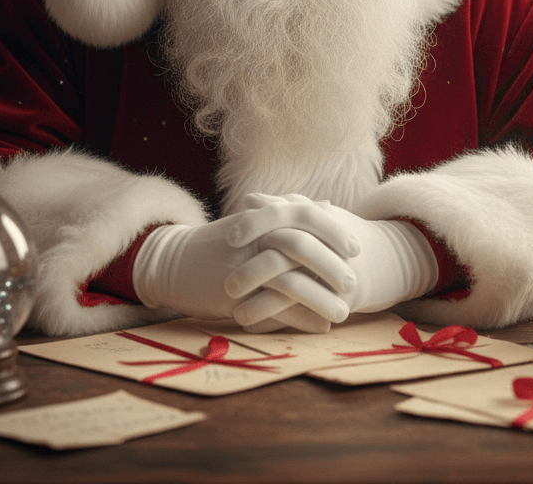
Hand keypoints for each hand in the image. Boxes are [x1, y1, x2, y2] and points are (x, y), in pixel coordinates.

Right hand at [132, 201, 357, 322]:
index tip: (357, 248)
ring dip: (321, 299)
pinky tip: (320, 327)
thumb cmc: (222, 243)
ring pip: (289, 280)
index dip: (334, 231)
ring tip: (344, 313)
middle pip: (300, 246)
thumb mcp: (255, 222)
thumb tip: (327, 205)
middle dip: (331, 266)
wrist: (175, 262)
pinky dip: (300, 319)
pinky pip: (273, 308)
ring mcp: (242, 264)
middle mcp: (253, 237)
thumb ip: (290, 213)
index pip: (306, 216)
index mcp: (263, 216)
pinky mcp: (233, 293)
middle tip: (353, 282)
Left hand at [225, 194, 438, 328]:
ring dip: (263, 304)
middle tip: (227, 285)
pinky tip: (257, 328)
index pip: (284, 214)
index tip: (230, 237)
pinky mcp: (341, 301)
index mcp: (319, 217)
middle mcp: (328, 243)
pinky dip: (278, 323)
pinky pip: (305, 314)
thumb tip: (251, 201)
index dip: (256, 223)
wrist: (387, 261)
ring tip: (236, 314)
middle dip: (254, 270)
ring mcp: (336, 272)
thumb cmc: (338, 238)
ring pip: (295, 287)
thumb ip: (284, 208)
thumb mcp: (315, 218)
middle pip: (288, 250)